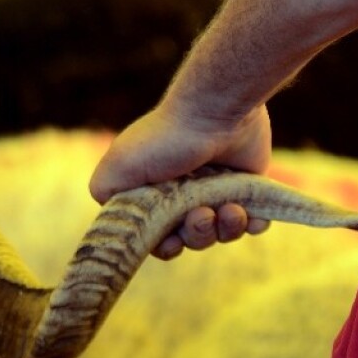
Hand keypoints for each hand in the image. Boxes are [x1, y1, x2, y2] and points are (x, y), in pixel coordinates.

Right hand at [90, 103, 273, 258]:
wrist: (214, 111)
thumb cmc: (163, 141)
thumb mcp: (117, 167)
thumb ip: (103, 193)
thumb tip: (113, 214)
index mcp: (153, 197)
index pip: (157, 239)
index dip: (166, 246)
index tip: (173, 240)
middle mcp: (184, 196)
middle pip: (191, 240)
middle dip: (198, 235)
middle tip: (203, 214)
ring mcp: (217, 193)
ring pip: (223, 234)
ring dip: (227, 229)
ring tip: (232, 209)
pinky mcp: (248, 187)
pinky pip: (254, 221)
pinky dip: (254, 223)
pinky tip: (249, 211)